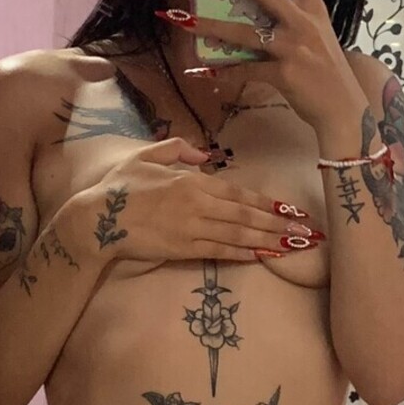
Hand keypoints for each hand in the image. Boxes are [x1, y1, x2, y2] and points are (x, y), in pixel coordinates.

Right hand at [63, 136, 317, 265]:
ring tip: (294, 245)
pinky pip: (219, 251)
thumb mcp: (148, 154)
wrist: (96, 218)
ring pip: (238, 235)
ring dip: (269, 240)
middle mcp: (197, 204)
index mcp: (191, 180)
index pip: (238, 192)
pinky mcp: (181, 249)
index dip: (266, 202)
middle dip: (279, 223)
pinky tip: (263, 255)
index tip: (290, 208)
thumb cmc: (120, 184)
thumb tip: (202, 154)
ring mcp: (190, 228)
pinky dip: (243, 253)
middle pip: (245, 215)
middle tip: (306, 230)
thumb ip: (177, 149)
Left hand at [172, 0, 368, 133]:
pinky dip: (224, 72)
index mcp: (314, 9)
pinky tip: (203, 73)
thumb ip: (293, 19)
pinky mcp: (285, 73)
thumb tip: (258, 9)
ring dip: (212, 26)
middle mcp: (304, 22)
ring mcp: (294, 47)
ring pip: (245, 32)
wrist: (344, 111)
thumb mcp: (317, 37)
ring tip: (185, 21)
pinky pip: (246, 69)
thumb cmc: (326, 73)